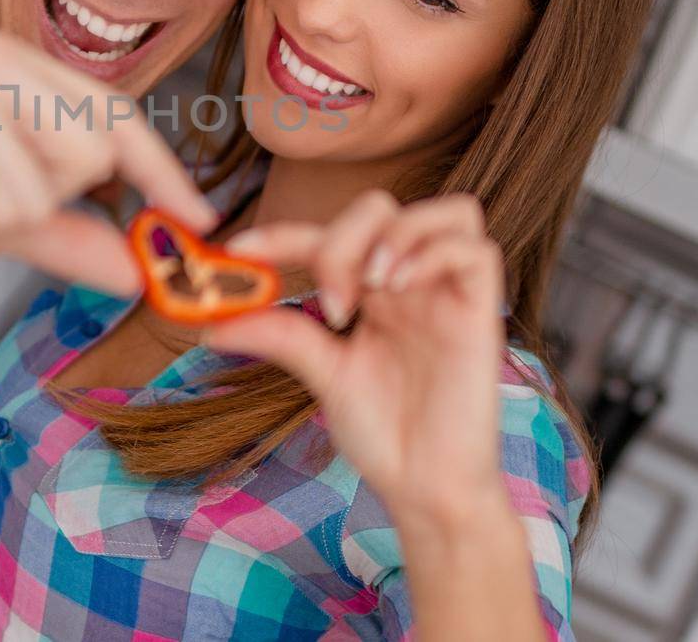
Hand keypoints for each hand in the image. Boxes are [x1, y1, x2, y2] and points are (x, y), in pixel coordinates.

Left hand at [204, 190, 507, 525]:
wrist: (424, 488)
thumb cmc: (383, 433)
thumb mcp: (323, 374)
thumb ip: (282, 336)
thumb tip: (215, 323)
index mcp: (372, 292)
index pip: (327, 238)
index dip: (282, 233)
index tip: (239, 249)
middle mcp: (411, 282)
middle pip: (382, 208)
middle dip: (344, 237)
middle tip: (331, 300)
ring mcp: (449, 293)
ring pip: (446, 211)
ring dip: (396, 234)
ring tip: (372, 284)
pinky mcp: (482, 312)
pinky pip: (475, 249)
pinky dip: (432, 253)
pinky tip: (401, 289)